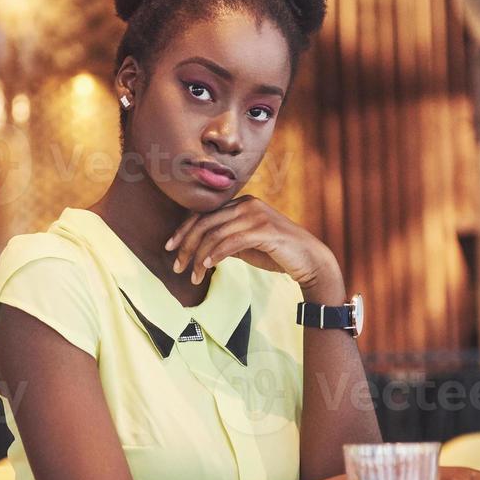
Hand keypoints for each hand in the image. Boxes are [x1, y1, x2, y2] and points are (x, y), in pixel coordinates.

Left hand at [165, 195, 341, 294]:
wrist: (310, 260)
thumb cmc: (278, 253)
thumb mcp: (247, 245)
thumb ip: (226, 240)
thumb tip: (202, 248)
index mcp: (242, 203)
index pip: (203, 214)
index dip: (183, 231)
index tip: (169, 248)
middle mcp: (248, 204)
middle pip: (205, 222)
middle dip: (186, 246)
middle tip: (176, 267)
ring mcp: (256, 215)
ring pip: (215, 234)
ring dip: (199, 257)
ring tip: (192, 276)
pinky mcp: (264, 230)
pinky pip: (231, 242)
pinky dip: (215, 255)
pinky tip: (207, 267)